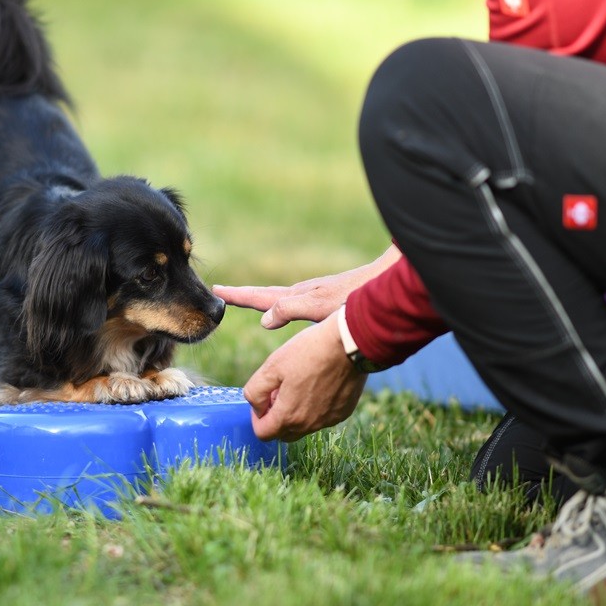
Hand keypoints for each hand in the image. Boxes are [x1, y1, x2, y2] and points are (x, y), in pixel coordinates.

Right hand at [213, 245, 400, 328]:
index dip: (238, 296)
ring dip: (263, 300)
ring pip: (281, 299)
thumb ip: (292, 310)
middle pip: (266, 295)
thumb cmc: (356, 299)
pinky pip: (296, 305)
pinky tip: (290, 313)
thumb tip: (263, 320)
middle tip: (222, 292)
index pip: (260, 297)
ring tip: (250, 301)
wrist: (387, 285)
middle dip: (245, 295)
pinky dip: (283, 307)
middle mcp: (303, 294)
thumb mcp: (320, 307)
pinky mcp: (328, 301)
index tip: (217, 291)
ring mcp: (315, 296)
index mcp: (298, 297)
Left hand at [242, 315, 366, 440]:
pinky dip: (314, 407)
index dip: (257, 417)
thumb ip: (255, 391)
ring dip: (295, 412)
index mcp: (289, 416)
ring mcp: (328, 420)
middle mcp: (309, 425)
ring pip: (303, 426)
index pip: (263, 433)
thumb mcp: (271, 366)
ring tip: (298, 384)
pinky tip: (318, 384)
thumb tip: (257, 407)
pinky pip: (322, 418)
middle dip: (276, 416)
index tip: (263, 398)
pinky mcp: (342, 412)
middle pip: (283, 433)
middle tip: (279, 391)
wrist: (349, 343)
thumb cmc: (308, 352)